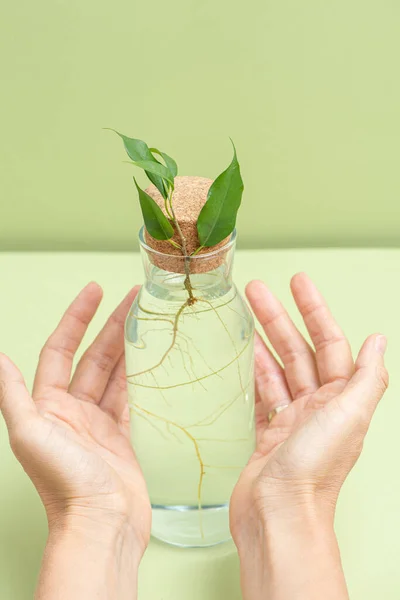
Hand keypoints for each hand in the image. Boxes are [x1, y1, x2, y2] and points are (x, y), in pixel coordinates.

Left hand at [0, 283, 150, 558]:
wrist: (100, 524)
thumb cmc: (63, 482)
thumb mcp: (29, 433)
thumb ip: (13, 394)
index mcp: (48, 405)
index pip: (62, 349)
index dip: (77, 318)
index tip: (95, 292)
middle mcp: (71, 410)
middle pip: (93, 357)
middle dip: (111, 326)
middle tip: (134, 298)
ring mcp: (97, 424)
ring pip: (113, 374)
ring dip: (127, 347)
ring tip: (145, 321)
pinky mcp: (120, 437)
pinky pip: (128, 398)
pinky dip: (137, 378)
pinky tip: (147, 362)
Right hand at [230, 273, 387, 599]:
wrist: (279, 516)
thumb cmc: (313, 470)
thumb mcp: (348, 415)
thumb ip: (366, 377)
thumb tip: (378, 340)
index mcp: (341, 399)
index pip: (328, 343)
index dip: (315, 310)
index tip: (298, 283)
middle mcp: (319, 407)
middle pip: (298, 350)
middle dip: (279, 317)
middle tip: (256, 289)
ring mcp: (292, 420)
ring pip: (277, 368)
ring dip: (262, 339)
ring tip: (244, 312)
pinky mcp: (268, 434)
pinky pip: (262, 393)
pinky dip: (253, 372)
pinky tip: (243, 354)